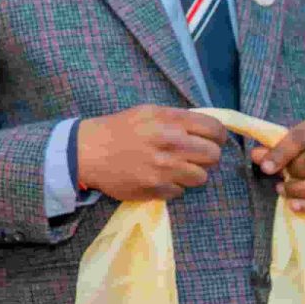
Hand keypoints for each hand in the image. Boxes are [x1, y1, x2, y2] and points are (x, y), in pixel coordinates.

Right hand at [75, 105, 227, 202]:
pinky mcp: (155, 188)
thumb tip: (208, 130)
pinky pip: (180, 191)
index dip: (218, 137)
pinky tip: (157, 178)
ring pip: (201, 177)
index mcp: (169, 121)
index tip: (212, 141)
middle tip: (193, 157)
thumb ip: (178, 119)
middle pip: (213, 155)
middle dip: (207, 157)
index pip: (214, 130)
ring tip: (174, 169)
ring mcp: (163, 168)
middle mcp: (170, 143)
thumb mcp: (147, 112)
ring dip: (191, 174)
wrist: (86, 151)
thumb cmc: (119, 129)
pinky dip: (172, 186)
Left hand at [251, 116, 304, 215]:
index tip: (265, 168)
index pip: (300, 137)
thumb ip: (273, 149)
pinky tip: (297, 205)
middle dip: (292, 174)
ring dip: (299, 192)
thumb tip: (257, 155)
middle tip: (281, 182)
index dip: (280, 154)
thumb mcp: (291, 145)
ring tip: (285, 193)